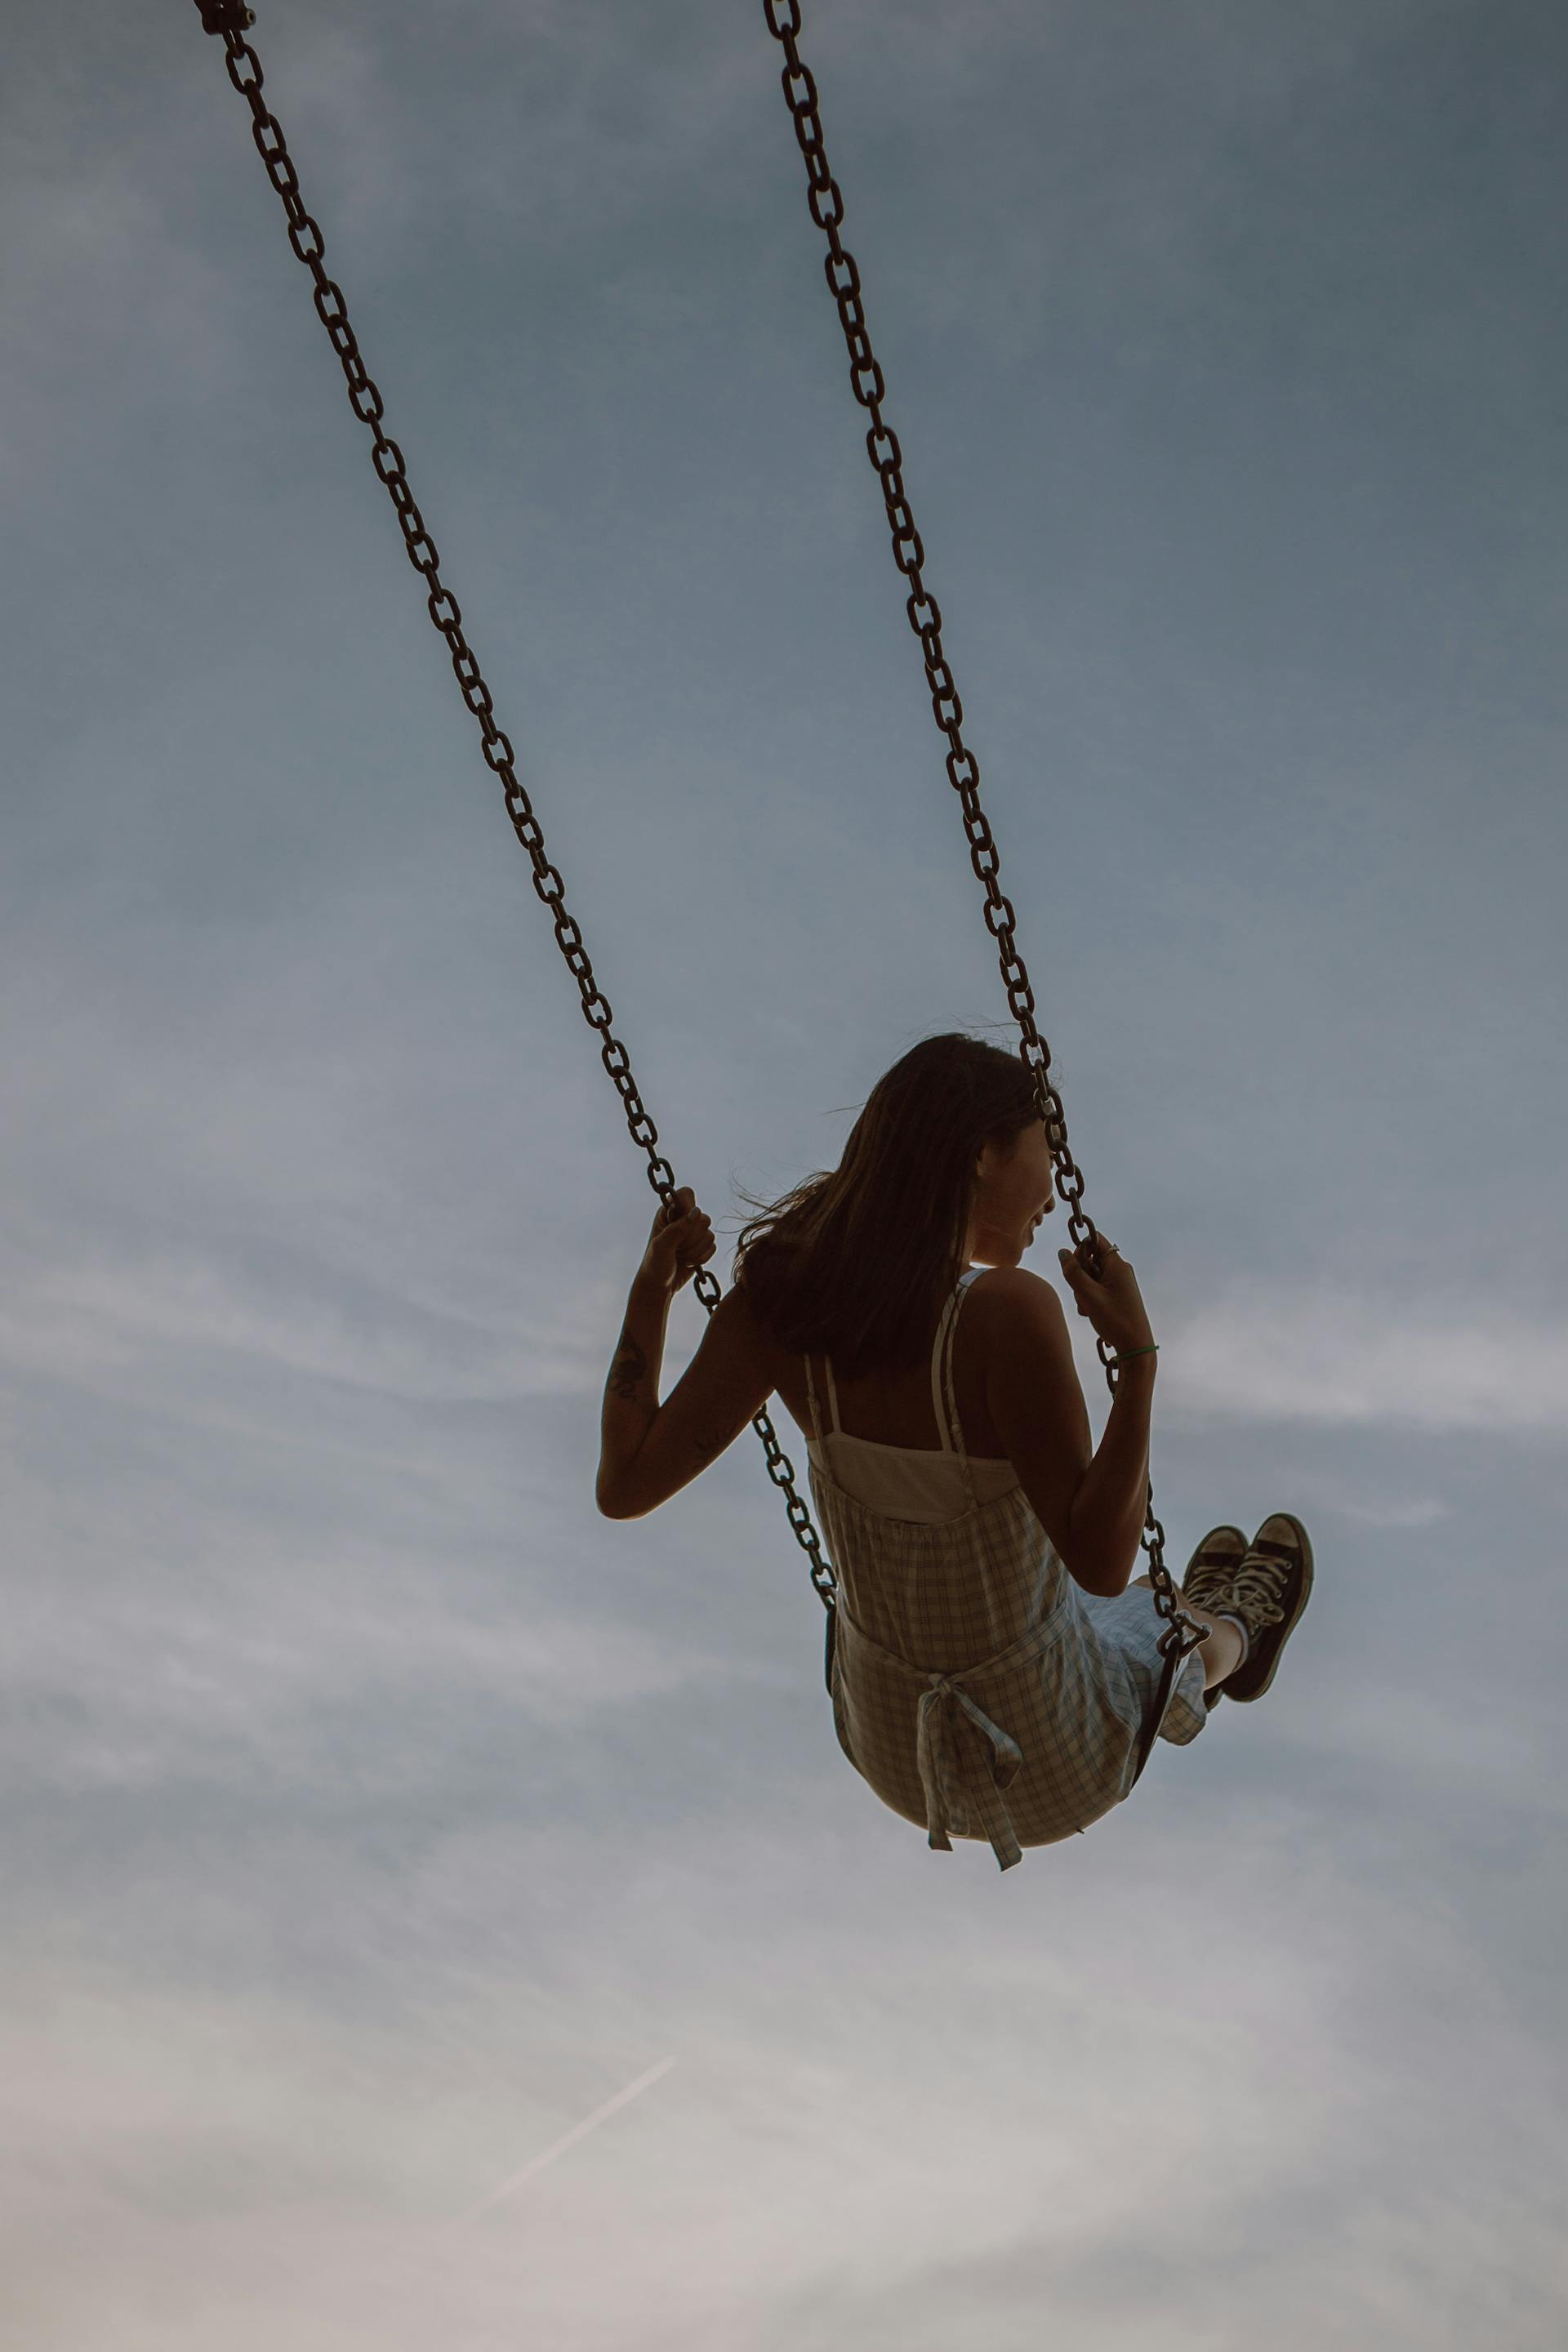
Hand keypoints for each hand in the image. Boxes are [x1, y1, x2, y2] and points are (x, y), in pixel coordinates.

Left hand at [639, 1187, 715, 1295]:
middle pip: (703, 1218)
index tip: (680, 1224)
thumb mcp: (662, 1246)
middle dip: (691, 1238)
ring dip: (695, 1251)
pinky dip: (702, 1257)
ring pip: (710, 1234)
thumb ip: (677, 1229)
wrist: (659, 1287)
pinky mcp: (703, 1246)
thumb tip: (696, 1212)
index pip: (686, 1194)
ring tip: (680, 1257)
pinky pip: (713, 1246)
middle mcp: (682, 1219)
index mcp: (668, 1212)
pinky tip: (688, 1263)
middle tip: (676, 1248)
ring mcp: (694, 1233)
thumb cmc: (655, 1264)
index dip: (688, 1208)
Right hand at [1057, 1235, 1154, 1355]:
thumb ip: (1073, 1272)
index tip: (1072, 1266)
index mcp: (1117, 1265)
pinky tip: (1091, 1313)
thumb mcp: (1088, 1295)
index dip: (1081, 1248)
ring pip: (1092, 1277)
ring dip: (1083, 1290)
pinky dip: (1090, 1298)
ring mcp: (1119, 1284)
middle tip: (1081, 1293)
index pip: (1096, 1240)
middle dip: (1080, 1275)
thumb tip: (1063, 1252)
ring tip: (1088, 1308)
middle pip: (1091, 1260)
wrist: (1135, 1346)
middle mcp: (1120, 1271)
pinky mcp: (1117, 1296)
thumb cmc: (1115, 1319)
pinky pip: (1097, 1289)